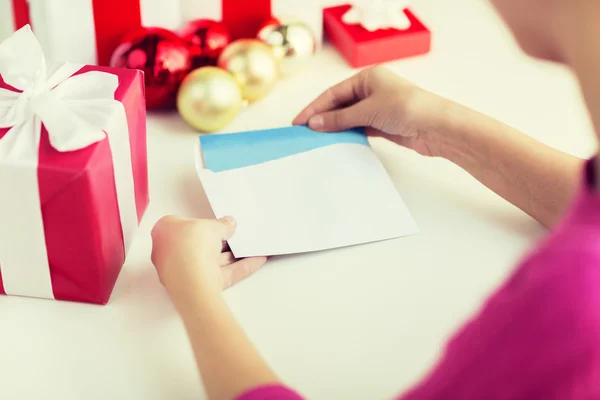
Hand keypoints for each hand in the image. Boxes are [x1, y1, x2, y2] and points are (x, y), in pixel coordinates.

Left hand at [151, 215, 266, 303]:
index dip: (201, 223)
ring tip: (250, 247)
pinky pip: (223, 273)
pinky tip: (255, 260)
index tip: (217, 222)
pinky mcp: (200, 285)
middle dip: (220, 241)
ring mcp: (185, 272)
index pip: (184, 225)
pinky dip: (239, 267)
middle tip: (236, 234)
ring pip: (212, 261)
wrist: (191, 280)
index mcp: (164, 233)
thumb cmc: (188, 247)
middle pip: (200, 245)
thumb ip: (222, 225)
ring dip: (233, 255)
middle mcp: (170, 254)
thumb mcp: (211, 226)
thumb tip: (228, 224)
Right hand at [293, 66, 451, 156]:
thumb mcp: (369, 110)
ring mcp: (377, 108)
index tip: (299, 121)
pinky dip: (346, 134)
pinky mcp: (382, 124)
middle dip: (322, 117)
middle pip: (339, 104)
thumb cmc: (407, 108)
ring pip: (348, 117)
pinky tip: (334, 142)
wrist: (437, 128)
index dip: (315, 107)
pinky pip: (358, 128)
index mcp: (368, 77)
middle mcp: (371, 90)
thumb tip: (315, 123)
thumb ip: (340, 118)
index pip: (333, 93)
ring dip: (333, 127)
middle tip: (303, 132)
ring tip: (315, 139)